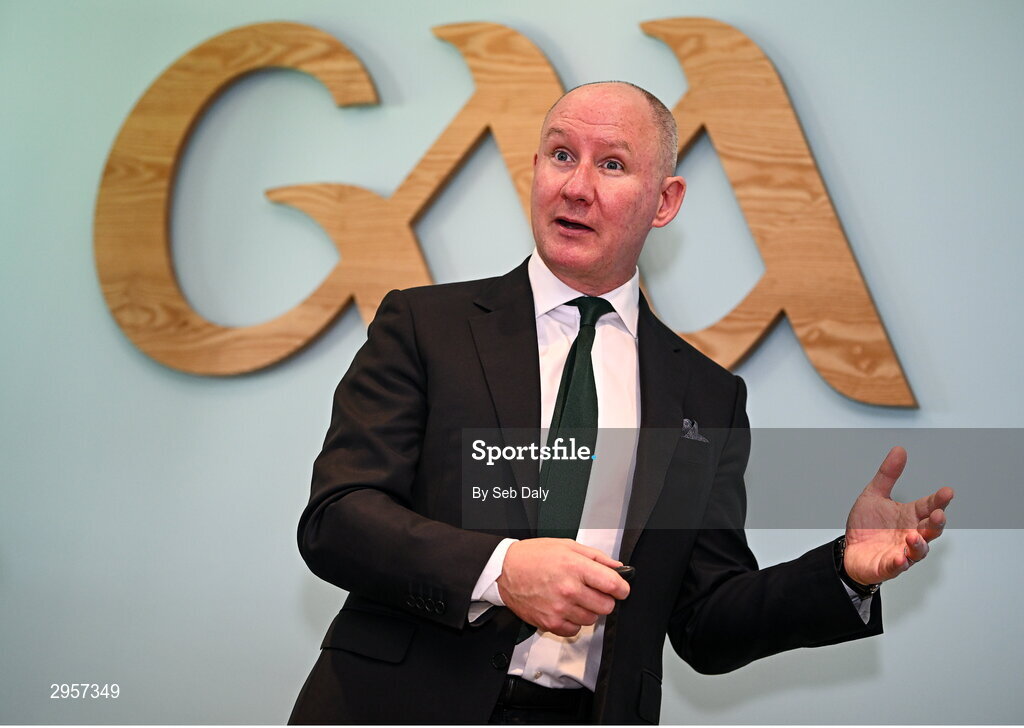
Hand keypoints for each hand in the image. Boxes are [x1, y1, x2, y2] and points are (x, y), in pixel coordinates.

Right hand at [496, 538, 629, 636]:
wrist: (505, 570)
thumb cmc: (533, 556)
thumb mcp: (567, 546)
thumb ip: (596, 557)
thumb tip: (617, 567)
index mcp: (575, 567)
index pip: (613, 584)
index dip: (622, 587)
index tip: (621, 588)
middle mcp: (569, 589)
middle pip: (606, 606)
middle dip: (604, 598)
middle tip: (593, 591)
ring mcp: (560, 609)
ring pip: (592, 619)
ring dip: (588, 610)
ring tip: (574, 598)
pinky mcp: (550, 623)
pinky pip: (575, 631)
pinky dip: (573, 622)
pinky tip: (565, 608)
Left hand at [844, 446, 953, 585]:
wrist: (849, 551)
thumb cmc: (866, 526)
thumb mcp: (874, 495)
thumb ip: (888, 475)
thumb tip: (899, 451)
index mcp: (909, 516)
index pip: (928, 506)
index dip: (938, 500)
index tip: (947, 491)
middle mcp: (910, 534)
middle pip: (930, 529)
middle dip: (936, 522)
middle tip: (938, 514)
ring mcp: (902, 551)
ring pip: (918, 550)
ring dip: (919, 544)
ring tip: (914, 536)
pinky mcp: (888, 566)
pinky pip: (897, 566)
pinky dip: (899, 563)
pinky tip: (900, 558)